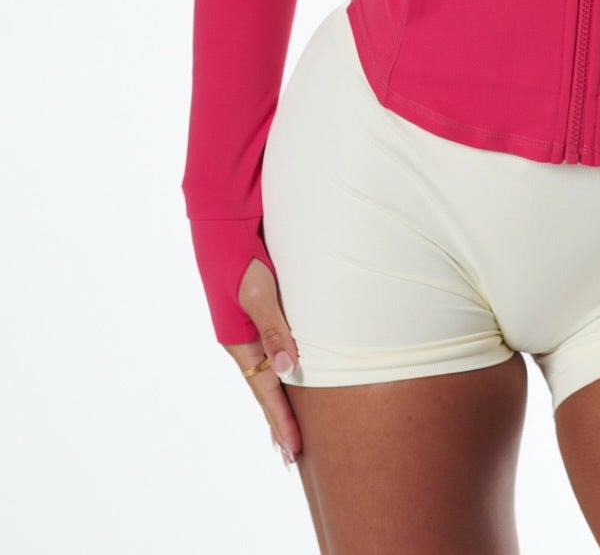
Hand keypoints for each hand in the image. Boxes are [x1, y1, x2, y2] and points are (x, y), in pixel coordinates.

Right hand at [222, 257, 302, 466]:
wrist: (224, 225)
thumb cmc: (240, 257)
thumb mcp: (258, 292)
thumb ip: (273, 328)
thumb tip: (286, 370)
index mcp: (240, 342)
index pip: (265, 392)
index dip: (280, 421)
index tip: (293, 452)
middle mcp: (244, 340)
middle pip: (264, 390)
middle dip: (278, 421)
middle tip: (292, 455)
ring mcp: (250, 328)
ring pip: (268, 372)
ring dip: (279, 400)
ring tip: (287, 428)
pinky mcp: (259, 312)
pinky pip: (271, 350)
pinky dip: (280, 372)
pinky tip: (287, 377)